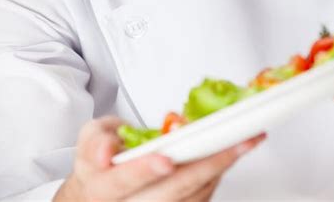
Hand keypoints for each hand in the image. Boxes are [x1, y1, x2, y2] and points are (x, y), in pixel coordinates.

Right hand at [54, 116, 265, 201]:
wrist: (101, 190)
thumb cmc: (100, 161)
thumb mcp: (90, 138)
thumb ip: (97, 140)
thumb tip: (106, 150)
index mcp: (103, 188)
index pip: (126, 181)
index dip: (146, 169)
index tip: (166, 159)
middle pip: (172, 191)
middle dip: (206, 164)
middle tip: (234, 142)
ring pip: (192, 197)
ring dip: (220, 168)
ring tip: (243, 142)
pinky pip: (199, 200)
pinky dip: (216, 176)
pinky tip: (229, 156)